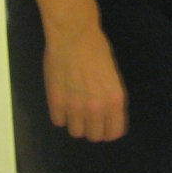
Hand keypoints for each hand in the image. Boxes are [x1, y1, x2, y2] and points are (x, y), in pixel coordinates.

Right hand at [43, 24, 126, 141]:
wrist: (74, 36)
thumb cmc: (97, 49)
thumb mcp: (112, 75)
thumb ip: (110, 97)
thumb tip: (106, 114)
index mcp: (115, 100)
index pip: (114, 133)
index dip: (109, 130)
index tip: (105, 125)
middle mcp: (97, 108)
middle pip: (94, 136)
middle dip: (93, 127)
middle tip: (89, 114)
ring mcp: (75, 108)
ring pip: (76, 132)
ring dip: (76, 122)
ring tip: (75, 106)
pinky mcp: (56, 104)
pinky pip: (59, 122)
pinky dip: (60, 114)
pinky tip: (63, 100)